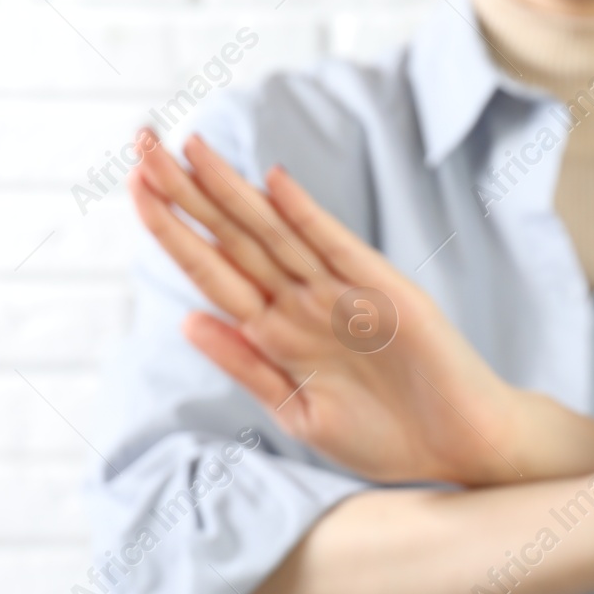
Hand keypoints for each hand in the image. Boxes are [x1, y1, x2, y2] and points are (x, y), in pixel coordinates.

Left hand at [127, 129, 530, 485]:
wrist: (461, 451)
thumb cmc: (387, 440)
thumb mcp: (300, 415)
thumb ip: (248, 367)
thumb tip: (187, 320)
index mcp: (278, 335)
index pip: (213, 271)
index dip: (173, 231)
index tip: (132, 189)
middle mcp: (305, 305)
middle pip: (236, 238)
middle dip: (188, 192)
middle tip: (140, 142)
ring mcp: (346, 295)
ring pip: (277, 235)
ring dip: (233, 192)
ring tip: (189, 148)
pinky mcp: (388, 296)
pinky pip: (340, 251)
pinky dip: (309, 219)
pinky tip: (274, 184)